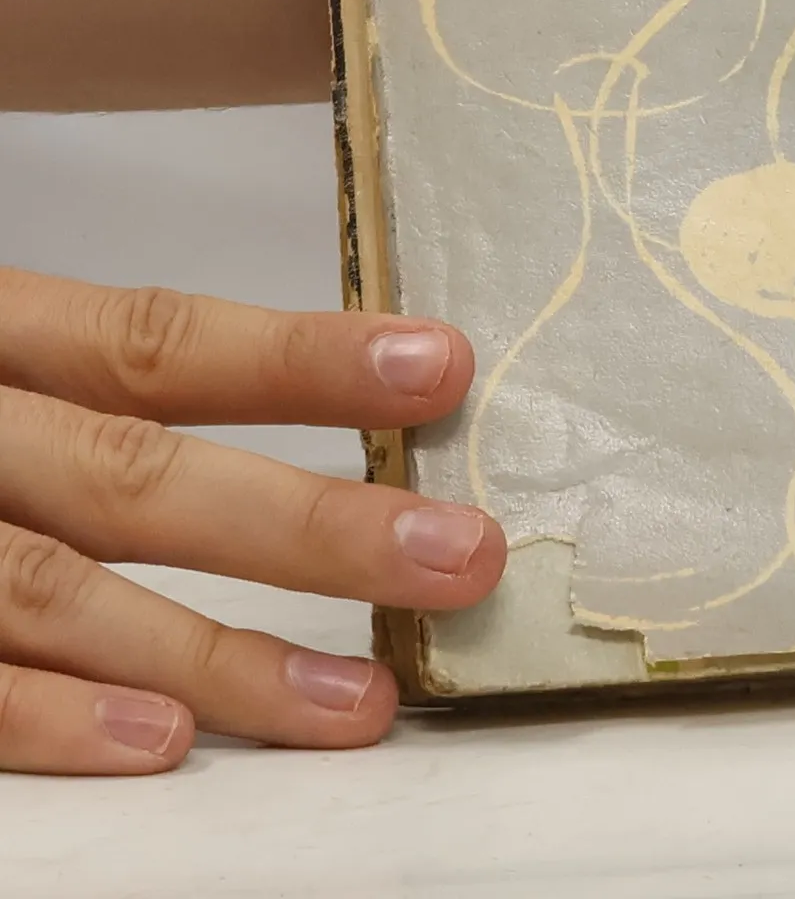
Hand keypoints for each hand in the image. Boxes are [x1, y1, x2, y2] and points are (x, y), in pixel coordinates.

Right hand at [0, 269, 504, 773]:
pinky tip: (160, 744)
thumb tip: (319, 395)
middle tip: (457, 557)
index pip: (156, 340)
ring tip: (358, 702)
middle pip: (133, 473)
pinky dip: (45, 721)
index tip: (440, 366)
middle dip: (309, 523)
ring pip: (52, 594)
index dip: (299, 357)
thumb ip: (93, 370)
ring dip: (217, 655)